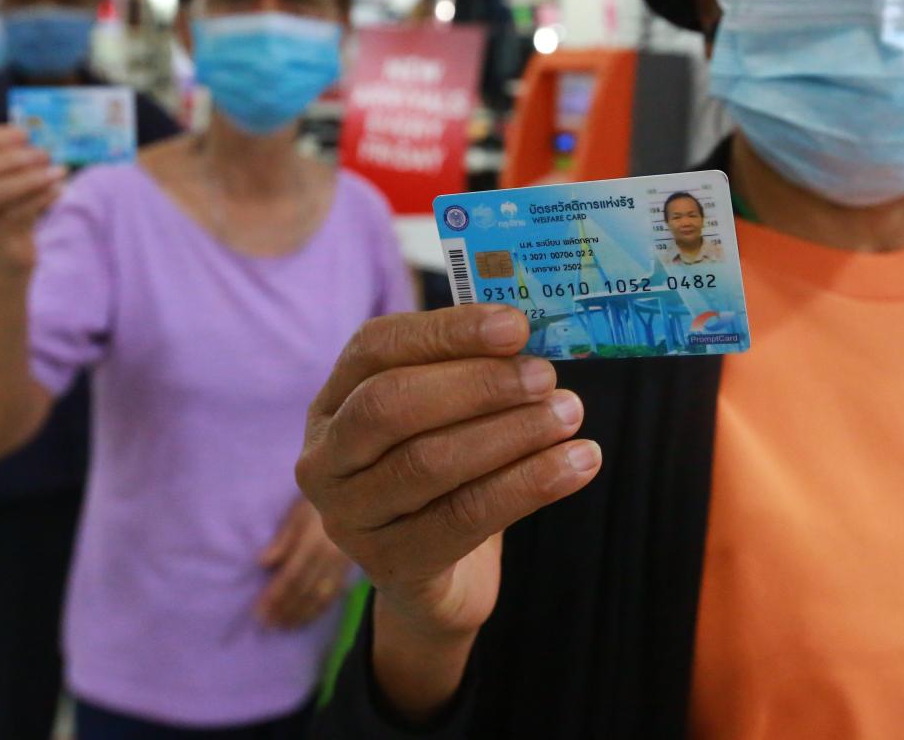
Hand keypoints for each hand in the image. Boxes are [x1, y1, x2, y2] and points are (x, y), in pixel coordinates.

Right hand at [0, 125, 63, 270]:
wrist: (7, 254)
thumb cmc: (8, 206)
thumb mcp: (4, 178)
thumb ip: (12, 155)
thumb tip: (38, 129)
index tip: (23, 133)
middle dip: (10, 158)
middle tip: (43, 153)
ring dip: (29, 178)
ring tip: (58, 170)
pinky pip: (13, 215)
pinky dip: (39, 199)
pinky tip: (58, 189)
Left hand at [256, 498, 352, 628]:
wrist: (356, 500)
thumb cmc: (318, 503)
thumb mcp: (298, 513)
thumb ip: (283, 539)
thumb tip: (263, 563)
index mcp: (315, 541)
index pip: (292, 576)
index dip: (275, 596)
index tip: (259, 611)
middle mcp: (330, 556)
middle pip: (305, 590)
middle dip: (285, 609)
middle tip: (266, 624)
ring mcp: (343, 565)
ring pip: (321, 597)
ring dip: (300, 614)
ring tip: (282, 626)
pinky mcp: (350, 569)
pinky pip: (334, 595)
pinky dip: (319, 609)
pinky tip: (305, 618)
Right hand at [295, 305, 599, 646]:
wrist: (438, 578)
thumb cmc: (446, 477)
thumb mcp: (443, 419)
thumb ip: (470, 373)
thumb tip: (529, 332)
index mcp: (333, 402)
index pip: (376, 347)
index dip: (446, 331)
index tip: (516, 325)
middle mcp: (325, 458)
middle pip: (390, 404)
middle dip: (477, 384)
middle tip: (546, 377)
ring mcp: (348, 517)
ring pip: (427, 462)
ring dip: (510, 433)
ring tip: (569, 415)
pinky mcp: (391, 564)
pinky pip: (463, 518)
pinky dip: (528, 485)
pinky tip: (578, 464)